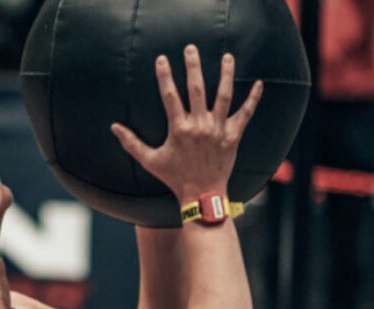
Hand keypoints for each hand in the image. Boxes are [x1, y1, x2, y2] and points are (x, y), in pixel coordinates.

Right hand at [110, 45, 263, 203]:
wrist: (202, 193)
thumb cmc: (174, 178)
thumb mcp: (150, 161)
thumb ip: (131, 143)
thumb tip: (114, 127)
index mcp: (179, 129)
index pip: (170, 95)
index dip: (165, 75)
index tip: (162, 59)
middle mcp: (200, 125)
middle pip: (197, 89)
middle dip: (193, 67)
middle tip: (191, 48)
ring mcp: (219, 129)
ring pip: (224, 96)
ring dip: (226, 75)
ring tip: (227, 57)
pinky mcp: (234, 136)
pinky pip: (246, 114)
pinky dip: (253, 99)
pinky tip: (259, 84)